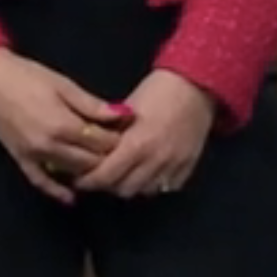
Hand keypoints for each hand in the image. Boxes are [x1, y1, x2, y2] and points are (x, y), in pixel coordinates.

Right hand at [0, 50, 124, 203]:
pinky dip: (56, 191)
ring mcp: (34, 156)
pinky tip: (71, 197)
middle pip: (90, 161)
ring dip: (88, 172)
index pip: (101, 142)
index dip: (118, 139)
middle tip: (120, 150)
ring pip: (71, 173)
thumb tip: (123, 114)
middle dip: (107, 157)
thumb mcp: (64, 85)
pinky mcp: (20, 159)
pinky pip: (40, 181)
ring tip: (103, 166)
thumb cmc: (27, 76)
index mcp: (64, 124)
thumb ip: (93, 105)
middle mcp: (50, 146)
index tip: (127, 134)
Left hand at [74, 70, 215, 198]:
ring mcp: (174, 166)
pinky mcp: (188, 166)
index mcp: (137, 144)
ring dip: (131, 185)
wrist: (196, 84)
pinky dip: (153, 183)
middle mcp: (155, 160)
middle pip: (123, 189)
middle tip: (101, 175)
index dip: (89, 180)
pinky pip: (166, 187)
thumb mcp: (127, 110)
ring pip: (145, 192)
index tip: (81, 178)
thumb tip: (94, 150)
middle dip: (108, 184)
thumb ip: (113, 134)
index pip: (106, 176)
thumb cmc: (158, 90)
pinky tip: (147, 172)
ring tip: (124, 174)